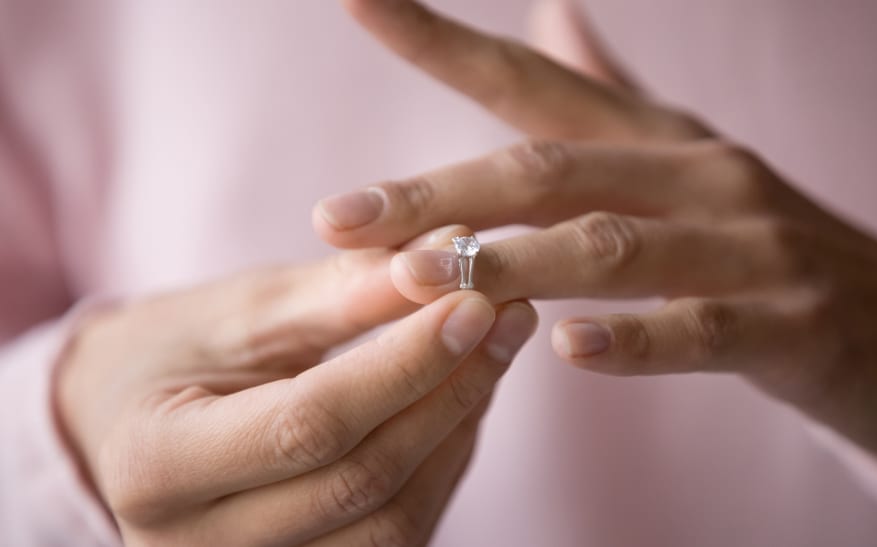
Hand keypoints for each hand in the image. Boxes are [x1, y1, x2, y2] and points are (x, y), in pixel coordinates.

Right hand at [57, 228, 537, 545]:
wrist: (124, 422)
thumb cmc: (169, 353)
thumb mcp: (238, 310)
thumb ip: (341, 293)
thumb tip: (449, 254)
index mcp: (158, 468)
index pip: (310, 424)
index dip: (404, 364)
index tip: (474, 300)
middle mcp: (198, 546)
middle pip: (362, 481)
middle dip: (448, 392)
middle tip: (504, 313)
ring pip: (394, 522)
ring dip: (457, 429)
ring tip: (493, 347)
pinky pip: (395, 533)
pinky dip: (440, 462)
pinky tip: (461, 396)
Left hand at [319, 0, 876, 471]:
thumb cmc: (766, 244)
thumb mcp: (686, 162)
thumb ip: (611, 95)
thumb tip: (550, 15)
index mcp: (659, 139)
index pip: (533, 83)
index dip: (440, 41)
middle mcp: (700, 175)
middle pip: (550, 169)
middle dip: (439, 193)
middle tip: (341, 218)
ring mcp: (752, 246)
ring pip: (613, 245)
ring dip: (512, 261)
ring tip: (418, 279)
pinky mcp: (794, 325)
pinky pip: (701, 329)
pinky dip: (633, 339)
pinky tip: (566, 346)